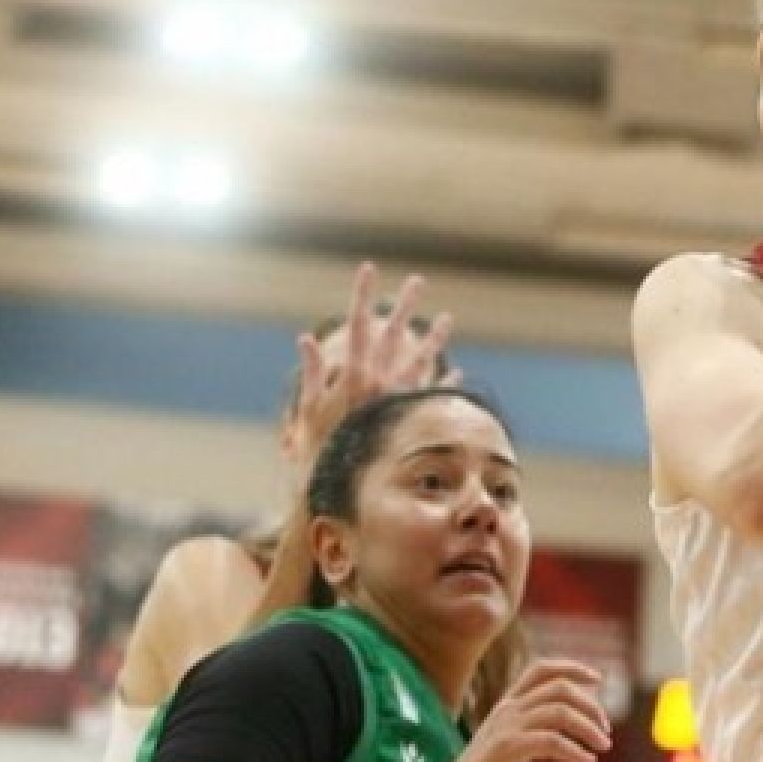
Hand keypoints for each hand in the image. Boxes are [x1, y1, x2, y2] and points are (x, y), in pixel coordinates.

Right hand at [293, 261, 455, 448]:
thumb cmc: (318, 453)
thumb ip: (313, 375)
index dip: (362, 296)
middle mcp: (380, 384)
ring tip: (448, 318)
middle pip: (395, 336)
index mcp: (352, 376)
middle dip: (404, 306)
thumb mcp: (307, 412)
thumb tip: (306, 339)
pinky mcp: (409, 422)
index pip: (358, 327)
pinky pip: (432, 398)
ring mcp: (398, 402)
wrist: (342, 491)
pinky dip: (445, 385)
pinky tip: (456, 373)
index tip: (367, 269)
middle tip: (417, 281)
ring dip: (434, 340)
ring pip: (421, 361)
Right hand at [433, 660, 609, 761]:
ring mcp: (507, 727)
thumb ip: (532, 730)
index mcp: (508, 704)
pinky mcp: (507, 749)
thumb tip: (568, 729)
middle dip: (590, 705)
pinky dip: (575, 750)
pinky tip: (586, 761)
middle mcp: (508, 709)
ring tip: (603, 746)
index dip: (572, 668)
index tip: (598, 679)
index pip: (542, 669)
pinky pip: (551, 741)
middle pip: (559, 688)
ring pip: (560, 712)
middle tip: (605, 731)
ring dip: (589, 728)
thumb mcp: (509, 744)